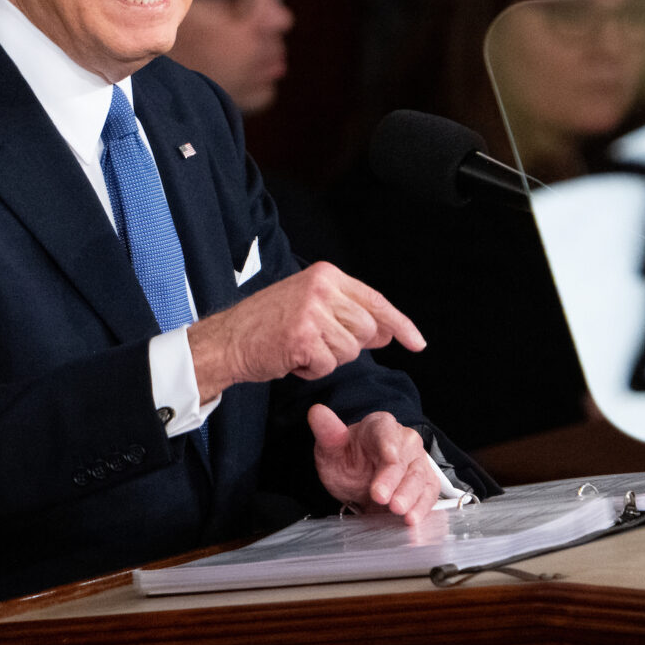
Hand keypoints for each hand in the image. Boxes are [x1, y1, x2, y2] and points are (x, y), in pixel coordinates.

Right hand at [187, 262, 424, 401]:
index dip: (400, 324)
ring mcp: (313, 312)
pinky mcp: (304, 338)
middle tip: (316, 341)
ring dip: (328, 358)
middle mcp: (322, 288)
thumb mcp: (309, 303)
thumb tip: (387, 332)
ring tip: (300, 346)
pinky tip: (291, 357)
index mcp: (326, 275)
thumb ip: (347, 312)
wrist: (227, 339)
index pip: (376, 301)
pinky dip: (311, 370)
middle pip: (367, 329)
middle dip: (348, 345)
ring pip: (350, 351)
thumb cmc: (266, 323)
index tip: (417, 343)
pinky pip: (328, 365)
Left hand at [309, 406, 438, 524]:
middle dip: (394, 479)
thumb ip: (327, 433)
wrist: (358, 482)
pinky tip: (412, 520)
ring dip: (410, 496)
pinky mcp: (425, 483)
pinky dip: (422, 508)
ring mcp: (417, 462)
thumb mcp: (330, 449)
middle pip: (403, 458)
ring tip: (399, 512)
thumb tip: (317, 412)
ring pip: (419, 477)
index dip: (389, 445)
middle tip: (380, 497)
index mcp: (380, 426)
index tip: (390, 457)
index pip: (386, 431)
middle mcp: (404, 441)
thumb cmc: (347, 460)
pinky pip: (429, 494)